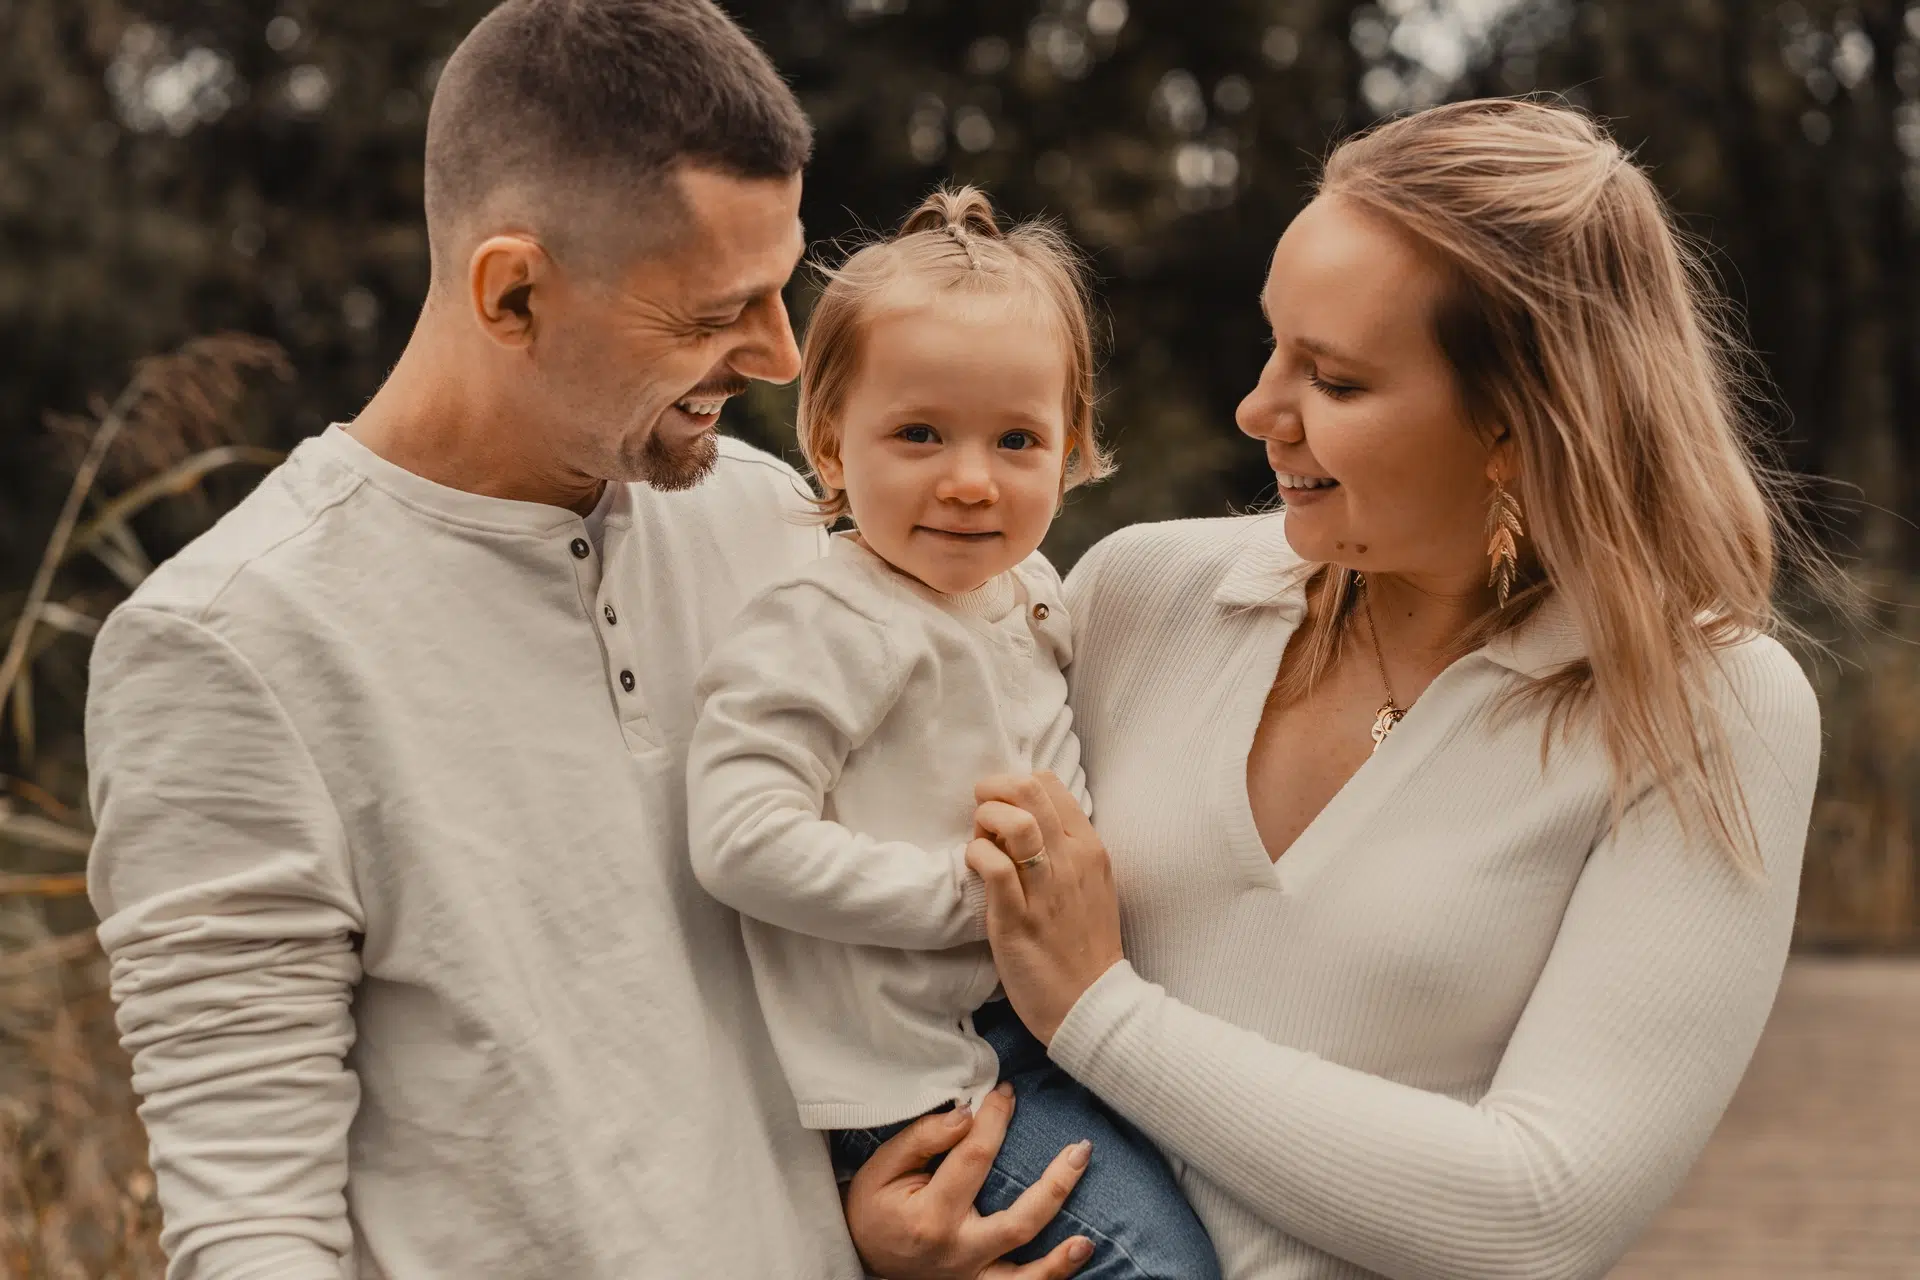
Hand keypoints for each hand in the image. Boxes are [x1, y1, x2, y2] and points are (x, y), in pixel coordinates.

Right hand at [844, 1082, 1093, 1278]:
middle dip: (1056, 1183)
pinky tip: (1078, 1255)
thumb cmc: (874, 1206)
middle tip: (1080, 1149)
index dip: (996, 1120)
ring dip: (1062, 1257)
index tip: (1006, 1093)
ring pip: (1027, 1273)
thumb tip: (967, 1114)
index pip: (975, 1159)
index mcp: (931, 1215)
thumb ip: (924, 1138)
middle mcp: (958, 1250)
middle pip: (1019, 1220)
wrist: (861, 1255)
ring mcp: (971, 1276)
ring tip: (1090, 1235)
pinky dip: (1051, 1277)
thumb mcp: (883, 1166)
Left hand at [968, 771, 1123, 1045]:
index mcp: (1090, 849)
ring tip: (979, 838)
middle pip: (1030, 792)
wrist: (1091, 1004)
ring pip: (1016, 823)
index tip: (1004, 810)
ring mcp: (1046, 890)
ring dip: (986, 819)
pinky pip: (994, 868)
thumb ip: (1064, 851)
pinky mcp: (1018, 919)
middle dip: (994, 789)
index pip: (1050, 785)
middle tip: (980, 809)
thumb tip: (1025, 823)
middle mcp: (1072, 862)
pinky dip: (977, 854)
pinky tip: (974, 864)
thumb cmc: (1084, 945)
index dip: (1017, 788)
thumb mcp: (1090, 886)